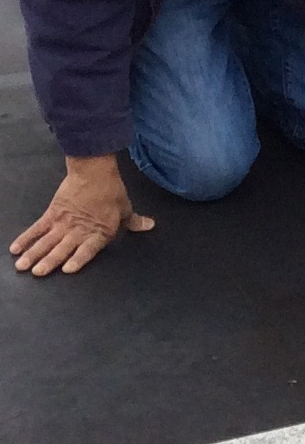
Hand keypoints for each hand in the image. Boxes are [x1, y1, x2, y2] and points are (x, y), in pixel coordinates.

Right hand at [11, 155, 154, 276]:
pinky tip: (16, 249)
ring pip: (46, 241)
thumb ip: (134, 222)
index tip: (67, 269)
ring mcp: (63, 223)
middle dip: (49, 261)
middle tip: (37, 272)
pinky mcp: (52, 214)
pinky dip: (26, 238)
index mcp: (99, 232)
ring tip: (22, 266)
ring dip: (34, 254)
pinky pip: (37, 228)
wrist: (94, 171)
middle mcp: (79, 230)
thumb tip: (149, 226)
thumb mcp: (125, 208)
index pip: (88, 249)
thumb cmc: (112, 191)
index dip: (78, 259)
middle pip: (63, 248)